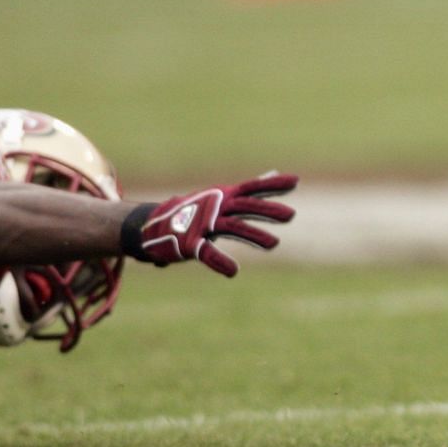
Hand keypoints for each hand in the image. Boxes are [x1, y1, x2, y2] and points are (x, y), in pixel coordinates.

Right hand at [122, 174, 296, 276]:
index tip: (295, 182)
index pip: (252, 188)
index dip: (273, 184)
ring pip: (232, 228)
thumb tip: (272, 175)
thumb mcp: (222, 198)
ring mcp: (203, 224)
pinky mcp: (190, 244)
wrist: (152, 226)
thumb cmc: (194, 212)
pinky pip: (207, 253)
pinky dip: (220, 261)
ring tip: (274, 244)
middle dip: (268, 210)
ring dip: (254, 235)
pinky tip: (233, 271)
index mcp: (224, 196)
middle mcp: (216, 207)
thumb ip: (247, 191)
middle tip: (291, 215)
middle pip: (246, 207)